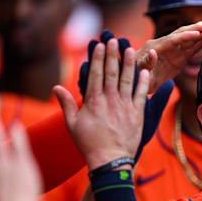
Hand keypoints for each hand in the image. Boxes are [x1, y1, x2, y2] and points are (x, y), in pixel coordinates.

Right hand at [54, 38, 148, 169]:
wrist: (110, 160)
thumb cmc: (89, 144)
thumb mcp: (72, 124)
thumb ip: (66, 104)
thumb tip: (55, 87)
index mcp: (93, 101)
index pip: (95, 74)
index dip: (97, 58)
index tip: (99, 45)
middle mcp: (109, 100)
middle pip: (111, 73)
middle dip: (112, 55)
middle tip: (114, 40)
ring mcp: (124, 106)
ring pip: (127, 80)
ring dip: (129, 63)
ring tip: (130, 49)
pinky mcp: (137, 114)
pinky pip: (141, 94)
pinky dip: (144, 82)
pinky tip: (146, 71)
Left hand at [136, 20, 201, 92]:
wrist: (134, 83)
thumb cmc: (134, 77)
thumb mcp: (138, 72)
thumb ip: (146, 62)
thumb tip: (153, 52)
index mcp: (155, 47)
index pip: (173, 40)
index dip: (186, 36)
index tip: (198, 33)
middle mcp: (165, 45)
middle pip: (184, 33)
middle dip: (199, 28)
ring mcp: (172, 52)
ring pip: (190, 39)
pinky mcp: (178, 59)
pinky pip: (191, 48)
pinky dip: (201, 42)